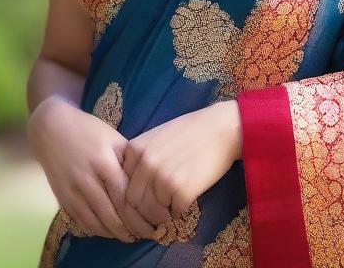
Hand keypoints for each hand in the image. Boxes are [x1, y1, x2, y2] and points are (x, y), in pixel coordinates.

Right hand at [27, 94, 140, 242]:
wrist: (51, 129)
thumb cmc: (88, 130)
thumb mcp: (113, 138)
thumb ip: (129, 160)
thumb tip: (147, 182)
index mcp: (104, 163)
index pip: (125, 197)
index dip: (140, 214)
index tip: (155, 221)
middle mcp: (87, 180)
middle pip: (112, 215)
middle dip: (132, 229)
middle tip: (147, 234)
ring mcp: (72, 192)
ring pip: (96, 223)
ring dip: (114, 234)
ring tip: (130, 236)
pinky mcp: (62, 199)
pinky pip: (82, 221)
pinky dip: (97, 230)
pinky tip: (109, 232)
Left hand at [120, 100, 241, 230]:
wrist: (222, 128)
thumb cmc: (191, 131)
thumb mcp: (157, 137)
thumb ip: (141, 157)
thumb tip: (131, 186)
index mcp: (135, 149)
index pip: (122, 185)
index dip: (132, 198)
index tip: (142, 202)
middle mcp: (145, 164)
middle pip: (133, 203)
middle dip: (144, 212)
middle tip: (157, 212)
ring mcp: (162, 178)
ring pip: (152, 212)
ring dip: (161, 215)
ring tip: (172, 207)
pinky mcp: (181, 191)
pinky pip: (174, 213)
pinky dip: (180, 210)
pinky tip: (187, 198)